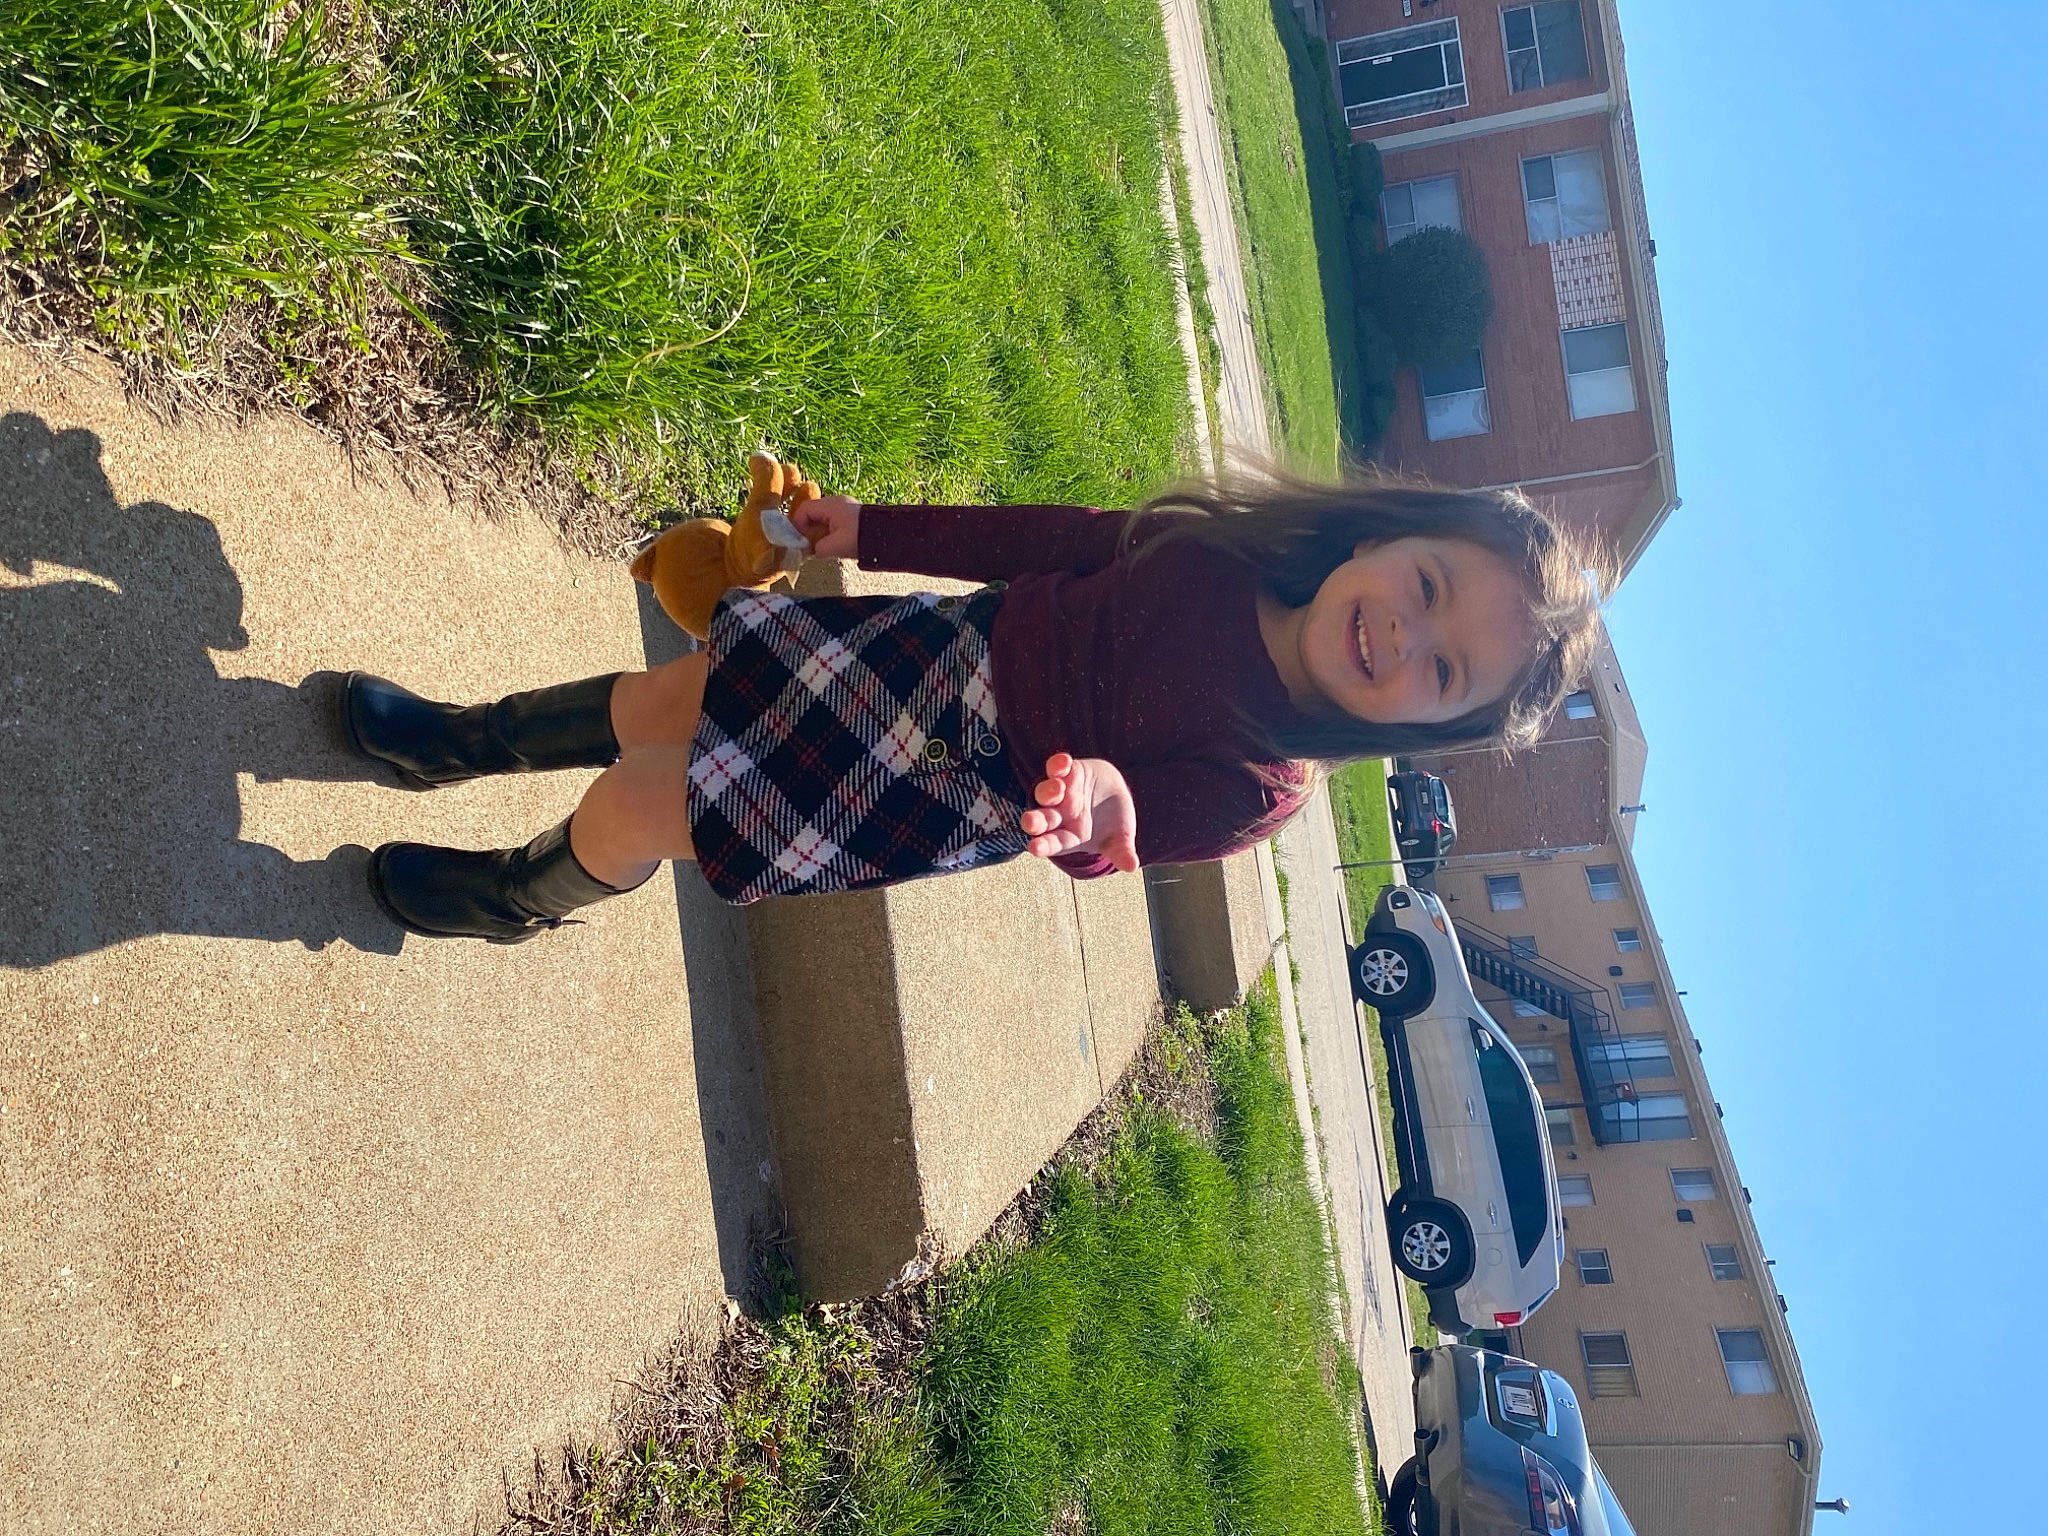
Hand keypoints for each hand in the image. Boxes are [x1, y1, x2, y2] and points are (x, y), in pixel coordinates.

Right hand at [791, 494, 860, 559]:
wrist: (890, 536)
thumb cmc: (861, 538)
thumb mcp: (835, 546)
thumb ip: (818, 549)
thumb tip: (813, 551)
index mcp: (830, 505)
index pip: (804, 510)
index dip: (797, 525)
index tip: (800, 541)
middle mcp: (837, 502)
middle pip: (813, 513)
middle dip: (809, 530)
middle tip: (810, 546)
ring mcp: (846, 507)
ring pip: (824, 518)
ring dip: (820, 532)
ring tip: (823, 547)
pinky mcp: (854, 515)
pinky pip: (835, 521)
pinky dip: (831, 531)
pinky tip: (835, 544)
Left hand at [1021, 753, 1138, 872]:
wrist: (1115, 795)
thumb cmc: (1113, 823)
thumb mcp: (1120, 839)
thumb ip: (1122, 852)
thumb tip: (1132, 867)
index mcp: (1070, 836)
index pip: (1053, 843)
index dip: (1044, 845)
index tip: (1034, 848)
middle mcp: (1060, 815)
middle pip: (1042, 819)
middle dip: (1035, 820)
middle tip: (1030, 821)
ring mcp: (1062, 792)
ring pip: (1046, 792)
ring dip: (1048, 791)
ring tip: (1058, 788)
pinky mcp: (1069, 771)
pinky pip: (1058, 767)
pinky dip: (1058, 764)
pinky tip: (1063, 761)